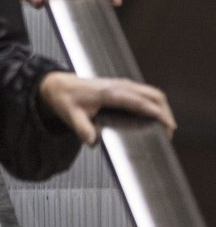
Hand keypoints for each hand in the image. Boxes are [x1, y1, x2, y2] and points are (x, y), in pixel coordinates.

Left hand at [39, 71, 174, 145]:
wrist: (58, 85)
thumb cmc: (65, 99)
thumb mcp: (70, 116)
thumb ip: (82, 129)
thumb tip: (93, 142)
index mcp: (109, 93)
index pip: (138, 101)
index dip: (154, 112)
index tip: (166, 125)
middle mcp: (120, 86)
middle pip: (152, 95)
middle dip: (165, 112)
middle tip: (169, 132)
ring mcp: (123, 84)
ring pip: (152, 93)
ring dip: (163, 108)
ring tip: (167, 127)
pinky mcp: (123, 87)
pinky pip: (146, 93)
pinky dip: (156, 104)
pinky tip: (156, 118)